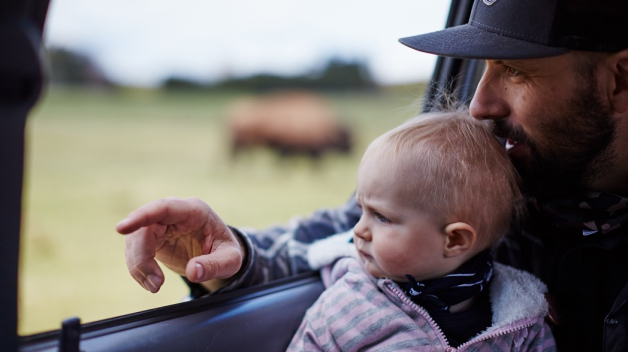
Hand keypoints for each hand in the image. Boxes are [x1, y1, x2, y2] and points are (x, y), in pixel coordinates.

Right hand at [116, 197, 242, 292]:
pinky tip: (151, 282)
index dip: (142, 216)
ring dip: (139, 266)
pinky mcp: (152, 237)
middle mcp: (174, 214)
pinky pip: (135, 251)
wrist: (219, 252)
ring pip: (135, 240)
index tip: (121, 228)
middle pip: (144, 228)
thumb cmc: (226, 250)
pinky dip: (139, 269)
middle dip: (143, 257)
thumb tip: (193, 272)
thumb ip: (215, 266)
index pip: (164, 207)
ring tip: (155, 286)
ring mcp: (161, 224)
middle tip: (156, 283)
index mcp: (194, 210)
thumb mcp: (231, 260)